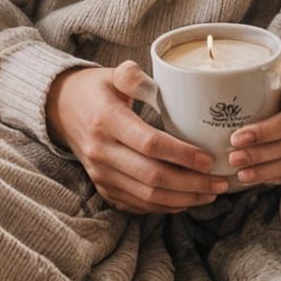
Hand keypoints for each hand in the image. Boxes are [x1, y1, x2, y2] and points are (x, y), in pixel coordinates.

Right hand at [46, 60, 231, 214]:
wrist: (61, 111)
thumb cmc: (95, 90)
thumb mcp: (112, 74)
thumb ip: (134, 75)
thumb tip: (161, 80)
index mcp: (107, 120)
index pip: (150, 144)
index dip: (182, 154)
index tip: (208, 158)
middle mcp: (102, 151)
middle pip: (152, 177)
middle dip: (191, 184)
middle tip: (219, 183)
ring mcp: (101, 174)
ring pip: (147, 196)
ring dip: (183, 199)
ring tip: (210, 194)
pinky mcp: (103, 188)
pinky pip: (137, 204)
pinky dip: (165, 206)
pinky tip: (186, 200)